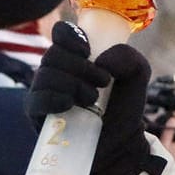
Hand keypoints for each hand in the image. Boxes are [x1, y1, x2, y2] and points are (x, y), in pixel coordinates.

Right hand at [27, 22, 156, 174]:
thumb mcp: (138, 76)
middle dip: (81, 67)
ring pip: (46, 75)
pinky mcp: (36, 113)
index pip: (61, 32)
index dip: (71, 37)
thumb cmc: (124, 106)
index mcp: (76, 55)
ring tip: (92, 100)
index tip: (88, 50)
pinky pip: (36, 99)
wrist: (119, 142)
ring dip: (73, 85)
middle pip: (54, 54)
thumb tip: (101, 60)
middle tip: (103, 82)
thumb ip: (129, 58)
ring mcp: (44, 90)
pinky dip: (54, 99)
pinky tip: (69, 105)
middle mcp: (56, 69)